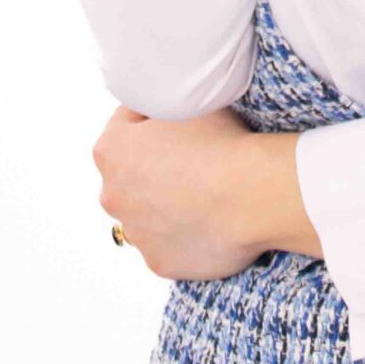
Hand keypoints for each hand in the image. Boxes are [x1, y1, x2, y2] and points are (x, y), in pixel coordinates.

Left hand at [92, 103, 272, 281]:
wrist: (252, 195)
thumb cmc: (222, 145)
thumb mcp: (190, 101)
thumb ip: (165, 107)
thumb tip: (166, 114)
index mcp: (111, 151)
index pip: (126, 124)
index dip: (154, 118)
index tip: (179, 120)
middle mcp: (114, 195)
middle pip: (131, 175)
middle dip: (155, 168)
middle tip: (195, 159)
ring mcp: (137, 234)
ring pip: (148, 214)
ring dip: (168, 205)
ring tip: (208, 195)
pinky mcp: (160, 263)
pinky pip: (170, 245)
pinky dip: (185, 235)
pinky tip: (212, 222)